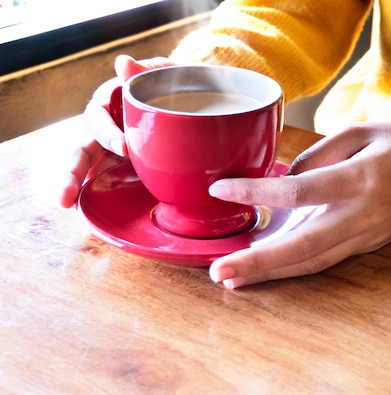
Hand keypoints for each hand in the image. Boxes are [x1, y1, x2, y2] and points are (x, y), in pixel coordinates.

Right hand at [59, 55, 173, 207]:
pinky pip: (107, 184)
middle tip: (65, 197)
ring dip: (74, 187)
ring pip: (87, 169)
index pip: (100, 118)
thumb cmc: (179, 88)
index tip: (124, 148)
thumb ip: (150, 68)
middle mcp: (107, 130)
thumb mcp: (170, 75)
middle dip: (71, 172)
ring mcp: (113, 152)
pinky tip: (90, 214)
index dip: (107, 133)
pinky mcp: (124, 170)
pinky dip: (98, 197)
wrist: (201, 109)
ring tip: (65, 206)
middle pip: (81, 150)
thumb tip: (121, 61)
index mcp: (113, 105)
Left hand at [208, 121, 390, 288]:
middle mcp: (362, 216)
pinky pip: (324, 260)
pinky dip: (292, 268)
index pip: (299, 192)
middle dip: (259, 262)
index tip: (222, 190)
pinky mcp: (366, 245)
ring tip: (232, 279)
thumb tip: (280, 180)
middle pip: (303, 246)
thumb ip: (317, 155)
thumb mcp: (361, 131)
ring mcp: (366, 236)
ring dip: (271, 274)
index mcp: (360, 179)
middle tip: (219, 272)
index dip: (256, 193)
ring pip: (313, 262)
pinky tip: (265, 270)